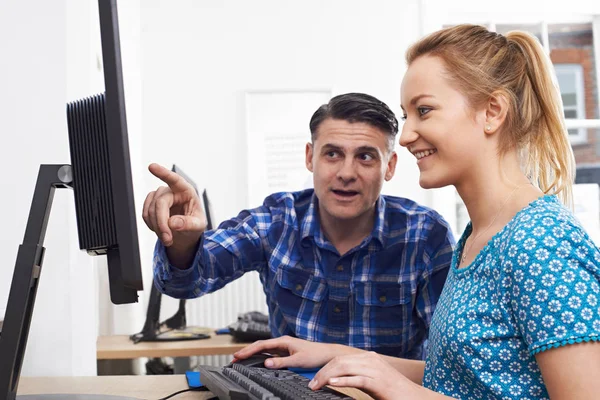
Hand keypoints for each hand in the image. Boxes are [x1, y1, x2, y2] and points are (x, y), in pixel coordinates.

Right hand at [142, 163, 205, 250]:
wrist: (185, 233)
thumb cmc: (194, 225)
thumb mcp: (198, 226)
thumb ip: (188, 224)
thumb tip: (173, 222)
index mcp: (186, 191)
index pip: (175, 180)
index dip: (163, 173)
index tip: (151, 167)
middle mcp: (172, 191)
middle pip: (160, 203)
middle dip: (162, 223)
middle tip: (168, 238)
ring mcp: (159, 196)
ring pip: (150, 210)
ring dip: (157, 227)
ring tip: (168, 237)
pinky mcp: (151, 203)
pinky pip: (145, 214)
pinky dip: (152, 226)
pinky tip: (161, 230)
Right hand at [233, 336, 349, 368]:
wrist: (327, 355)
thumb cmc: (315, 354)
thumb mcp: (297, 360)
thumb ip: (281, 362)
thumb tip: (267, 363)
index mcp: (283, 341)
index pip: (261, 345)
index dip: (249, 350)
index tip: (238, 355)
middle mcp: (282, 342)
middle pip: (261, 346)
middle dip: (247, 351)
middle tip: (235, 358)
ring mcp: (284, 347)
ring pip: (265, 349)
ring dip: (254, 354)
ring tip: (242, 359)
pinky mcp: (287, 353)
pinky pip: (271, 353)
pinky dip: (262, 357)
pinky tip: (258, 361)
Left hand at [310, 352, 423, 399]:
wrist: (415, 397)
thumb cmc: (393, 391)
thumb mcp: (372, 379)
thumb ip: (357, 375)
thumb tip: (336, 379)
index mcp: (369, 358)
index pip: (341, 358)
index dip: (325, 368)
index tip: (315, 379)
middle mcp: (371, 360)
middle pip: (340, 362)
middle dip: (323, 372)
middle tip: (312, 384)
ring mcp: (376, 370)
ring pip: (346, 368)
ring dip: (328, 376)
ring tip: (317, 385)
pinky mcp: (379, 382)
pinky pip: (358, 379)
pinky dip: (343, 381)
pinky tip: (332, 384)